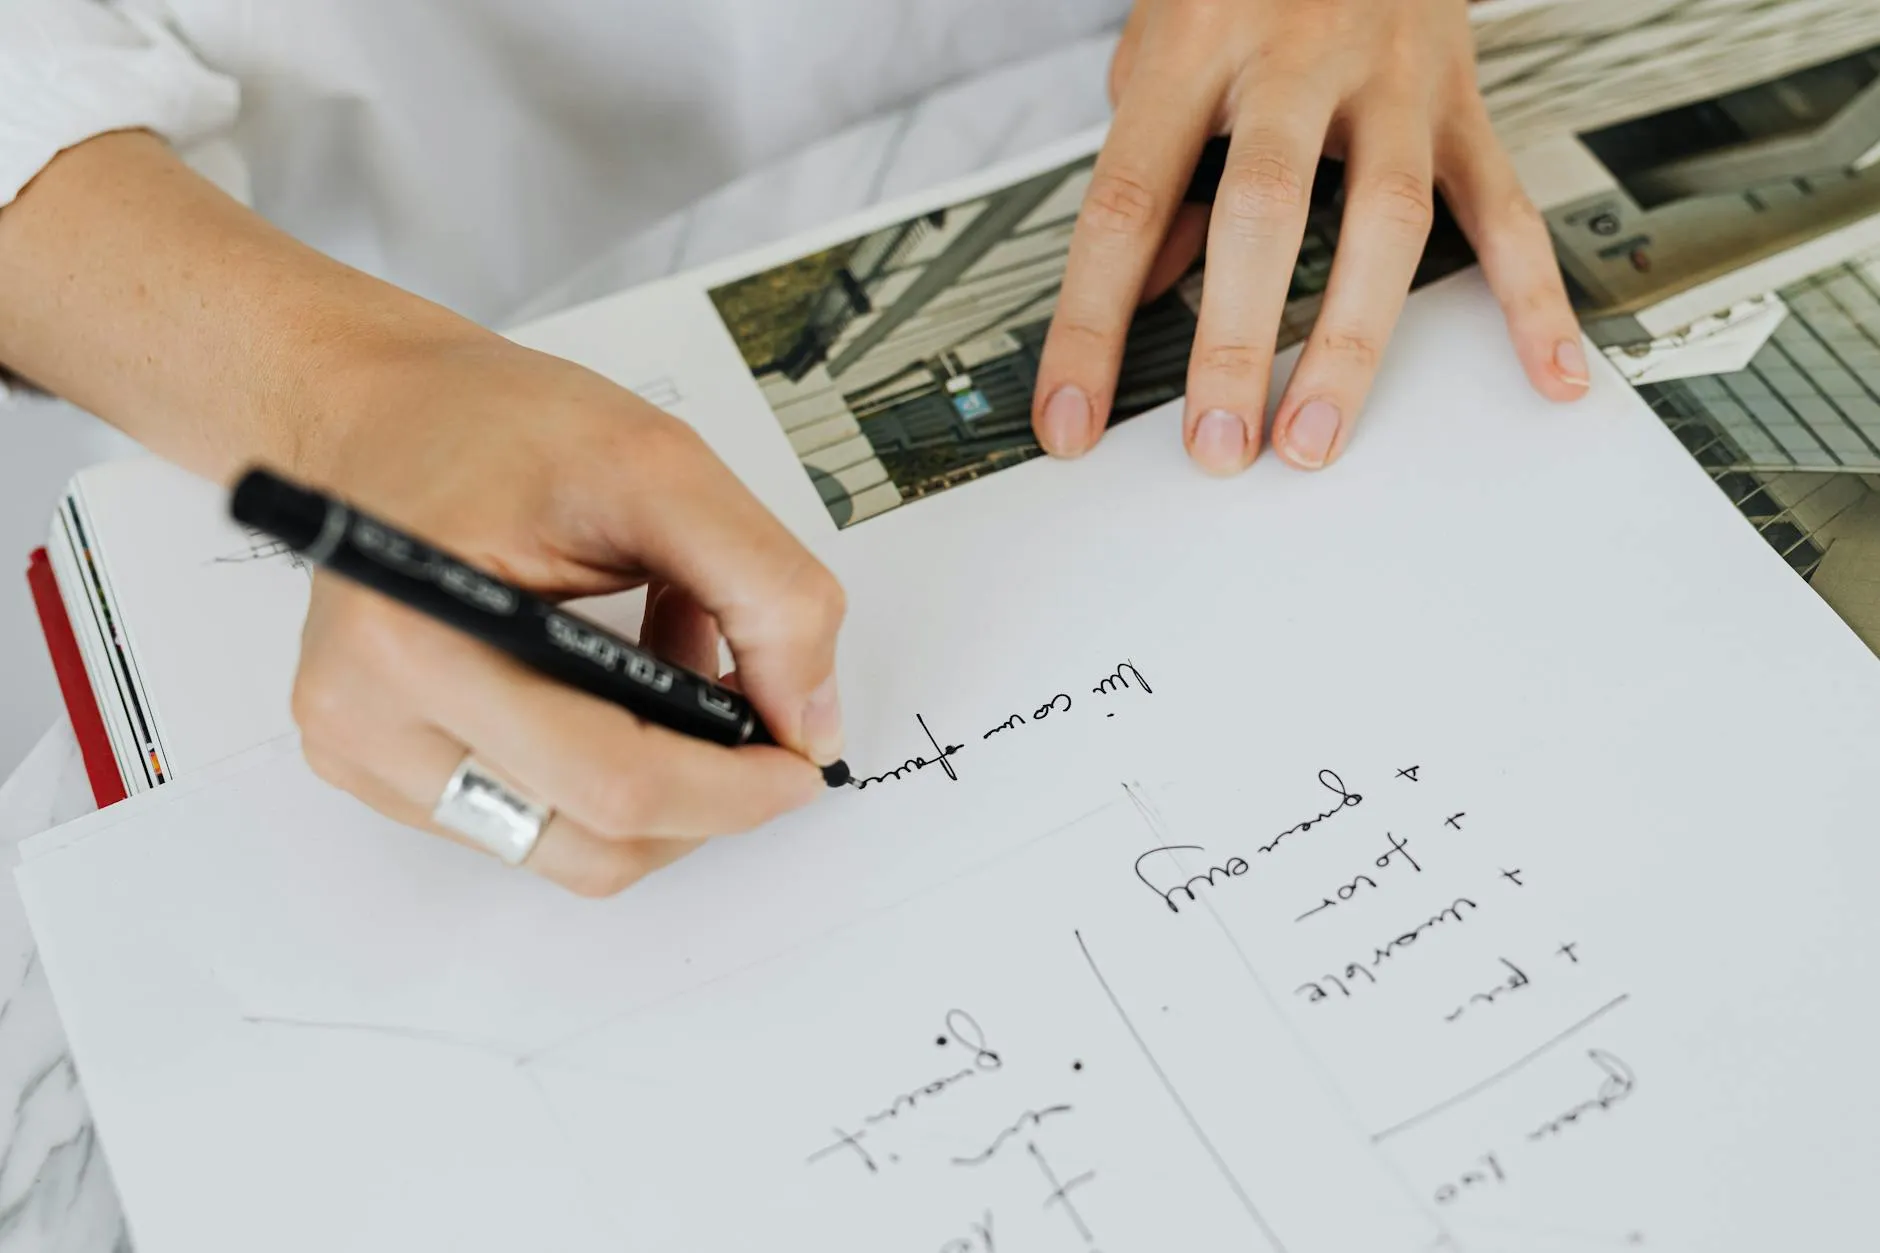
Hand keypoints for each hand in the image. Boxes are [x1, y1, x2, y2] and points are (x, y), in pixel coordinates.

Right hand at [291, 337, 845, 896]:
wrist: (383, 412)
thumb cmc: (499, 425)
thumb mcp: (663, 469)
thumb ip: (764, 590)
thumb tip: (809, 725)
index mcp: (418, 637)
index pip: (613, 782)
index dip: (734, 790)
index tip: (802, 760)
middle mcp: (368, 719)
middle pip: (597, 844)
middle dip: (706, 793)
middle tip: (752, 702)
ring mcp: (367, 756)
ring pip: (572, 852)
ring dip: (661, 785)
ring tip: (672, 664)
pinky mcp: (380, 771)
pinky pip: (533, 825)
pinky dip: (605, 776)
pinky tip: (615, 682)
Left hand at [1033, 0, 1587, 474]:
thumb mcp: (1161, 44)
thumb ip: (1154, 165)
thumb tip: (1136, 295)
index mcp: (1196, 46)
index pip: (1127, 206)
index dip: (1091, 326)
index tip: (1070, 420)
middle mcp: (1295, 58)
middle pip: (1264, 211)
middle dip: (1235, 344)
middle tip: (1218, 445)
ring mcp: (1391, 80)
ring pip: (1386, 220)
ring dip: (1350, 344)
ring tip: (1317, 437)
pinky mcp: (1463, 99)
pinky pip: (1502, 206)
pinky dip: (1529, 296)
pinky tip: (1543, 369)